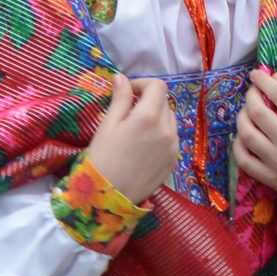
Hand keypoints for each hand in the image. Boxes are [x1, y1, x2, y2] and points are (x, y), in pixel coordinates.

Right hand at [87, 74, 180, 202]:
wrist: (108, 198)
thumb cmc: (102, 159)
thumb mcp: (107, 125)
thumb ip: (120, 99)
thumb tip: (122, 77)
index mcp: (149, 116)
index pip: (158, 86)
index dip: (142, 84)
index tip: (127, 93)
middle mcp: (167, 129)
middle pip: (164, 102)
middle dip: (147, 101)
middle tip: (127, 113)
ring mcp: (174, 146)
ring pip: (170, 119)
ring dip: (156, 117)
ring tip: (135, 131)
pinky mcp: (174, 160)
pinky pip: (171, 138)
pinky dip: (161, 134)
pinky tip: (143, 146)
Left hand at [234, 67, 276, 216]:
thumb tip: (274, 79)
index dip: (264, 80)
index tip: (257, 74)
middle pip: (258, 112)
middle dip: (251, 96)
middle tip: (252, 92)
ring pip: (246, 133)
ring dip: (241, 117)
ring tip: (246, 112)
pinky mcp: (269, 177)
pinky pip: (243, 158)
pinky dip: (238, 143)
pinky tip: (243, 135)